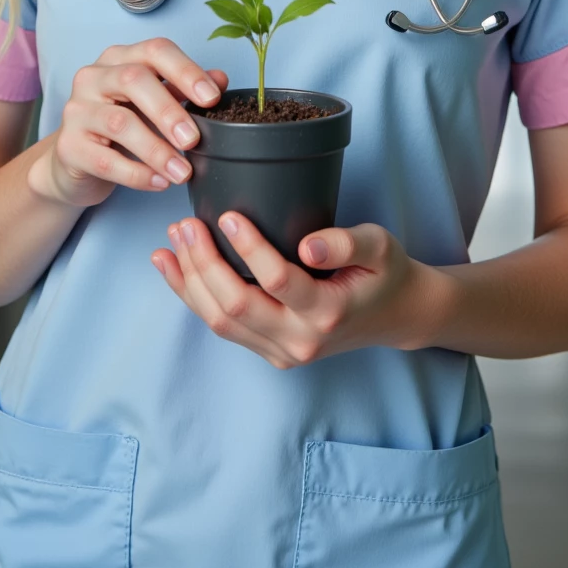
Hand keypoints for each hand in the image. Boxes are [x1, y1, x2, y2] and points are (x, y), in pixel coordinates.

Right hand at [28, 38, 226, 208]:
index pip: (155, 51)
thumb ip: (183, 90)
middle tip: (194, 139)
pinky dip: (137, 174)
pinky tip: (159, 183)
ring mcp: (77, 110)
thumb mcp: (153, 104)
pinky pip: (106, 160)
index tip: (212, 98)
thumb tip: (221, 80)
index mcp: (119, 58)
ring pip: (120, 122)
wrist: (75, 161)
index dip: (186, 71)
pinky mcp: (68, 146)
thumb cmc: (120, 125)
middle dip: (169, 110)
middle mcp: (93, 77)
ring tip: (182, 171)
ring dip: (157, 150)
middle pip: (133, 80)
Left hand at [151, 213, 435, 367]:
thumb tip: (308, 245)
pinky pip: (224, 328)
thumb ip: (348, 242)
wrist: (395, 315)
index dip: (248, 248)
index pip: (278, 281)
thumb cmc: (385, 273)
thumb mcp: (381, 246)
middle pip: (236, 307)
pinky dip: (194, 297)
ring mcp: (282, 352)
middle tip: (186, 224)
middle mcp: (300, 341)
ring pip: (221, 322)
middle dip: (204, 264)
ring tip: (172, 242)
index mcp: (328, 313)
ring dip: (190, 282)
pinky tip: (173, 268)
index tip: (228, 215)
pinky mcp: (270, 351)